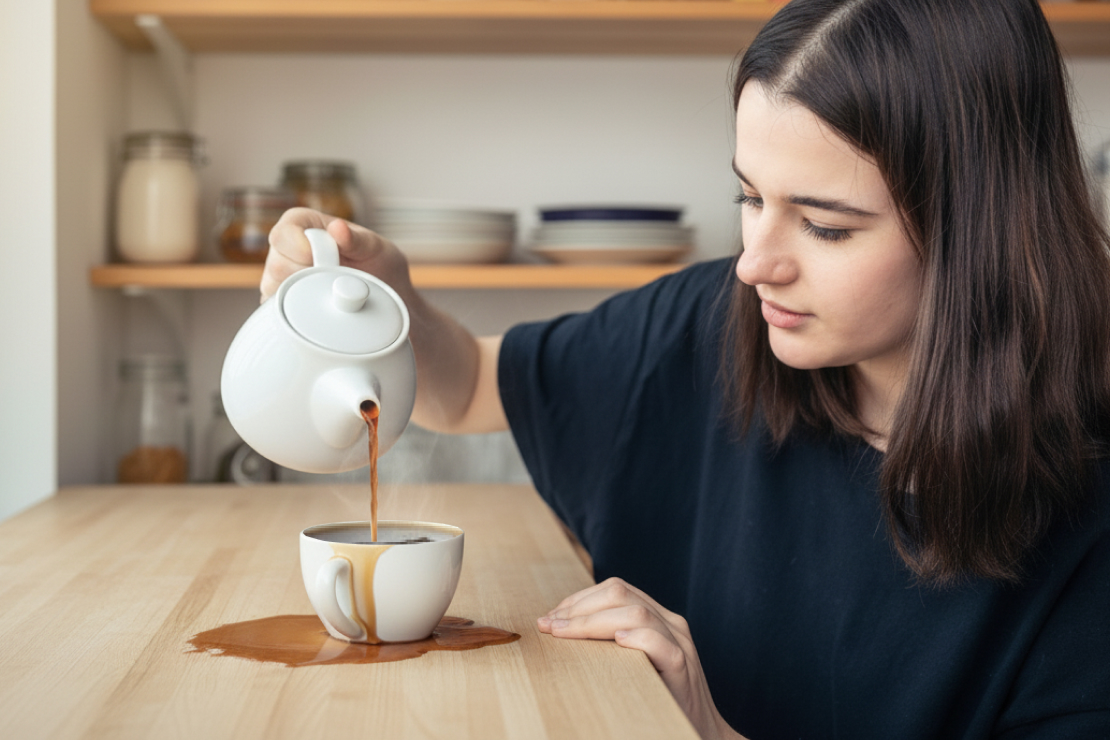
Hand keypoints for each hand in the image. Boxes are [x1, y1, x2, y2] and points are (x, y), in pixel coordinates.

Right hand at [260, 208, 412, 303]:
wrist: (386, 300)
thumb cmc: (379, 266)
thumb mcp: (376, 249)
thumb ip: (357, 239)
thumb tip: (337, 228)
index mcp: (305, 227)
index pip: (283, 232)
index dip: (295, 245)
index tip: (316, 258)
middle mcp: (288, 252)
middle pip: (275, 264)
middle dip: (305, 276)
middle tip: (335, 281)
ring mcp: (283, 280)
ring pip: (273, 290)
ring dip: (304, 296)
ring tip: (333, 294)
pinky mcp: (283, 305)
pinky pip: (277, 314)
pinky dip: (298, 315)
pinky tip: (320, 311)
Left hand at [537, 577, 744, 739]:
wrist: (703, 731)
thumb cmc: (662, 698)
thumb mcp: (636, 661)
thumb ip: (614, 642)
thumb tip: (563, 630)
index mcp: (658, 617)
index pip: (615, 589)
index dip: (579, 599)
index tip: (550, 617)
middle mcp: (670, 623)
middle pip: (620, 593)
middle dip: (578, 606)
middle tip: (549, 625)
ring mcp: (679, 642)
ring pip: (635, 613)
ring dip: (591, 621)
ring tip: (564, 633)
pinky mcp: (682, 666)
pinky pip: (658, 643)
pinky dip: (635, 638)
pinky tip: (614, 642)